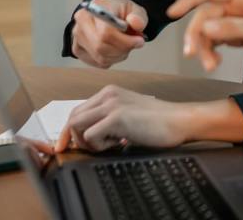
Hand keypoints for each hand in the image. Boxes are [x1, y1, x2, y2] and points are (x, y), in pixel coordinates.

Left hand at [54, 85, 190, 151]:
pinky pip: (90, 135)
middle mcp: (107, 95)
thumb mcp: (129, 115)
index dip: (69, 131)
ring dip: (88, 142)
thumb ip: (109, 120)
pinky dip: (98, 146)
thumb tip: (88, 136)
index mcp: (109, 93)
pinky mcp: (116, 117)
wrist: (179, 121)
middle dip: (74, 139)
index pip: (77, 111)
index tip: (64, 147)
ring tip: (110, 144)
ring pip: (76, 126)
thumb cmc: (159, 122)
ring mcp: (111, 104)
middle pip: (72, 118)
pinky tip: (117, 144)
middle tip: (93, 149)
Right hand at [71, 0, 147, 68]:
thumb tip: (136, 23)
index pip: (106, 32)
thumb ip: (138, 16)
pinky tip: (115, 49)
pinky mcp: (78, 49)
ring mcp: (77, 37)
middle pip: (101, 47)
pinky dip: (111, 59)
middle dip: (122, 49)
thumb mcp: (134, 9)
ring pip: (100, 57)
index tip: (139, 41)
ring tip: (125, 45)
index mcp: (94, 8)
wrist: (107, 12)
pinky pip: (98, 62)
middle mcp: (80, 23)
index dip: (124, 41)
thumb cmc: (119, 11)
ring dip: (118, 55)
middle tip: (134, 44)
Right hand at [167, 0, 242, 71]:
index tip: (172, 13)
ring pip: (208, 31)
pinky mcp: (235, 32)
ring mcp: (234, 18)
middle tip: (194, 56)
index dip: (187, 0)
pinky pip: (215, 39)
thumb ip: (233, 29)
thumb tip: (205, 27)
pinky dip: (212, 51)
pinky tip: (214, 61)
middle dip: (198, 36)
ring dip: (205, 48)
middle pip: (204, 16)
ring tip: (210, 66)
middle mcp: (235, 4)